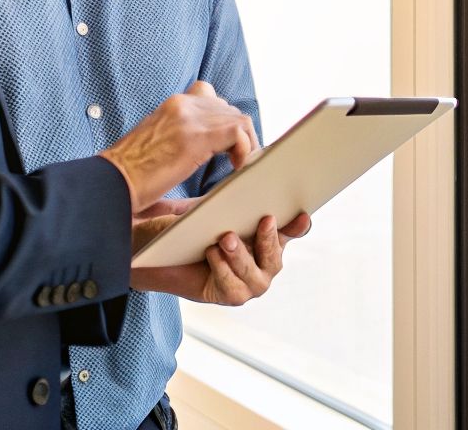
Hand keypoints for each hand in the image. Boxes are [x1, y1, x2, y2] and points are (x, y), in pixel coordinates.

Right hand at [100, 81, 258, 211]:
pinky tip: (235, 168)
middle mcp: (182, 104)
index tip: (227, 149)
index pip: (212, 98)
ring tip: (237, 166)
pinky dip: (245, 150)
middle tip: (236, 161)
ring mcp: (189, 117)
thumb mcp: (157, 143)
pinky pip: (238, 133)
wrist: (109, 182)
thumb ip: (180, 136)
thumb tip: (206, 150)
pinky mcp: (195, 137)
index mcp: (172, 105)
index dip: (225, 124)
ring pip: (238, 119)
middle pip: (229, 109)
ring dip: (245, 144)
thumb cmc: (130, 174)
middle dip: (239, 135)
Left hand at [131, 210, 312, 304]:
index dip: (299, 226)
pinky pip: (233, 287)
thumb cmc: (196, 227)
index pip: (291, 232)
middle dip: (269, 238)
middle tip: (266, 220)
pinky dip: (223, 269)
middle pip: (276, 255)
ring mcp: (251, 283)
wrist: (166, 255)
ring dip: (241, 255)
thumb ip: (235, 197)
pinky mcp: (232, 296)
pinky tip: (212, 253)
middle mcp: (265, 263)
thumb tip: (247, 170)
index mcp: (268, 238)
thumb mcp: (216, 207)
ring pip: (255, 272)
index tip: (302, 215)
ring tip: (226, 238)